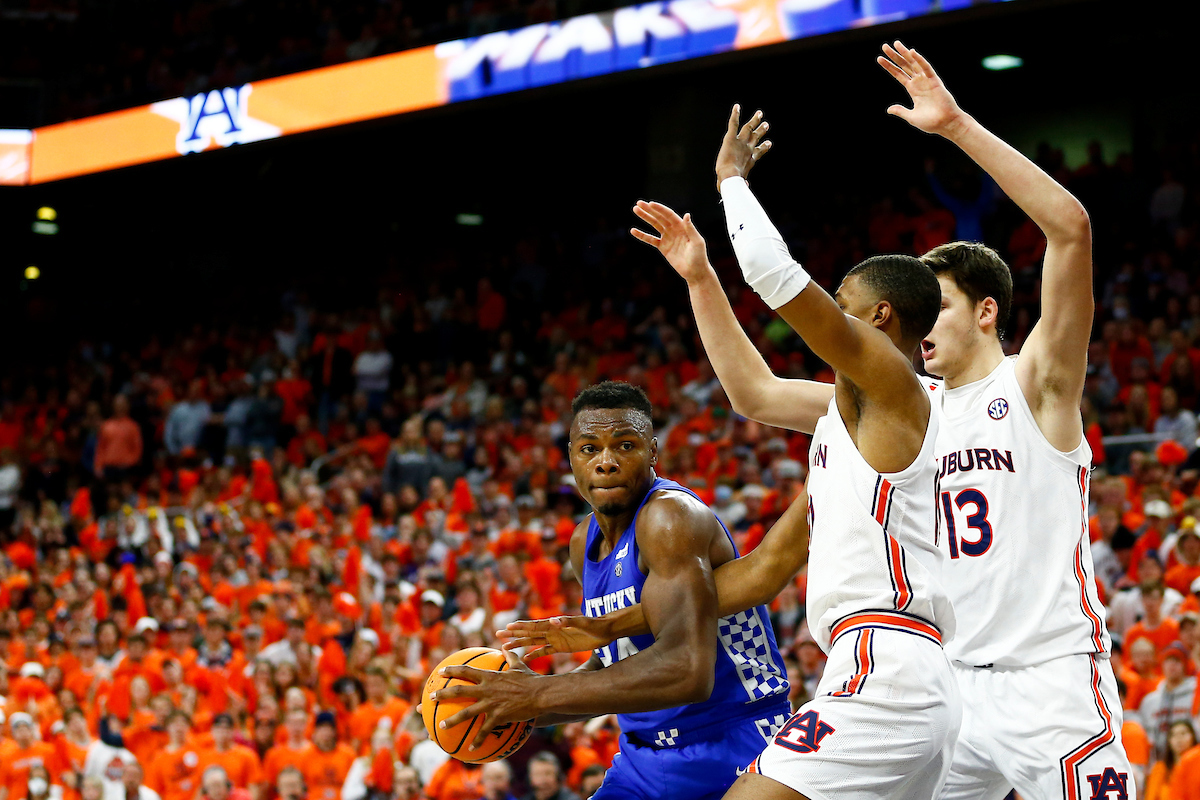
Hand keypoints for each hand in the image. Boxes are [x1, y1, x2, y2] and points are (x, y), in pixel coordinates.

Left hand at [432, 647, 542, 749]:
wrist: (540, 695)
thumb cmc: (531, 680)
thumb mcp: (519, 666)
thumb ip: (510, 656)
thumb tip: (504, 646)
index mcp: (489, 676)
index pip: (466, 671)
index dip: (451, 671)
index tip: (440, 672)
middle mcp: (486, 690)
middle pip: (459, 692)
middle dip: (442, 695)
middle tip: (430, 698)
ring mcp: (490, 704)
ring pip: (466, 713)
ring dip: (451, 721)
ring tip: (440, 727)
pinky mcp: (498, 717)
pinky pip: (484, 731)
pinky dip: (477, 741)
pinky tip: (471, 750)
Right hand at [496, 614, 613, 658]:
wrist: (606, 630)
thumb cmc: (595, 625)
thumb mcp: (583, 623)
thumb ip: (569, 621)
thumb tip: (553, 621)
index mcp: (556, 625)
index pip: (535, 625)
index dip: (521, 627)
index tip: (507, 626)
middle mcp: (553, 631)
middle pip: (529, 633)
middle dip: (514, 634)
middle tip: (498, 635)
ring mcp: (556, 639)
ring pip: (533, 642)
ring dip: (520, 645)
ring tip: (505, 648)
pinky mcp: (561, 646)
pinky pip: (544, 651)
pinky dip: (534, 655)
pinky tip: (525, 660)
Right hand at [630, 202, 712, 284]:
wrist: (695, 272)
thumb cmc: (699, 257)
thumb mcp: (697, 242)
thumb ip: (690, 229)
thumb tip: (686, 215)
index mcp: (682, 227)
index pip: (669, 215)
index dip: (659, 209)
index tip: (650, 204)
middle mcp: (674, 230)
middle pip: (659, 217)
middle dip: (649, 210)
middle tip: (638, 203)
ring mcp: (667, 238)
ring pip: (654, 225)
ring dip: (645, 217)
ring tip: (635, 210)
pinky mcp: (663, 247)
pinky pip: (650, 239)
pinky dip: (642, 235)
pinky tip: (633, 231)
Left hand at [715, 105, 771, 189]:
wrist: (730, 177)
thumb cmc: (733, 182)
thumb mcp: (740, 184)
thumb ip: (742, 183)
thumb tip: (745, 186)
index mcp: (750, 160)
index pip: (759, 151)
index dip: (764, 147)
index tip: (769, 143)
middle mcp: (748, 149)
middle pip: (756, 137)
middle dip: (761, 130)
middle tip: (766, 124)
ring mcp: (740, 142)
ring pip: (749, 128)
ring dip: (754, 120)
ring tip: (759, 113)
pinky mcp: (730, 138)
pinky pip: (734, 123)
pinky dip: (735, 114)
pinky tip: (737, 106)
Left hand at [878, 41, 965, 138]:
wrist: (945, 124)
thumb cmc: (931, 122)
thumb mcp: (911, 117)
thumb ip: (900, 111)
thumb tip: (888, 109)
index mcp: (913, 89)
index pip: (899, 74)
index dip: (889, 67)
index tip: (879, 58)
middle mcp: (919, 82)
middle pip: (904, 66)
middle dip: (894, 56)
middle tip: (884, 46)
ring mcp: (926, 81)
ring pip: (914, 63)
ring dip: (905, 53)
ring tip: (896, 44)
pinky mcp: (935, 81)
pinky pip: (926, 68)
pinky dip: (920, 60)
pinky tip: (912, 52)